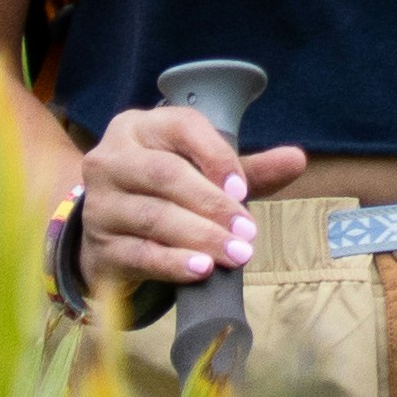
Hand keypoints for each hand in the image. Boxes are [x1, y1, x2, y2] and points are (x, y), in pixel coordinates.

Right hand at [73, 92, 258, 293]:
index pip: (181, 127)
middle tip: (248, 232)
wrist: (113, 236)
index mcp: (139, 128)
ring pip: (152, 216)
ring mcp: (99, 204)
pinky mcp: (99, 246)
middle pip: (164, 175)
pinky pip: (138, 253)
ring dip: (200, 236)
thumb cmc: (165, 193)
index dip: (216, 156)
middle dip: (212, 204)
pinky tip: (201, 269)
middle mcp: (111, 159)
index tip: (243, 190)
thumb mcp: (204, 175)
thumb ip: (248, 169)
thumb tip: (296, 159)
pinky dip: (173, 263)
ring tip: (236, 254)